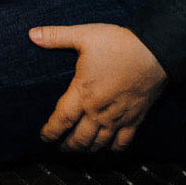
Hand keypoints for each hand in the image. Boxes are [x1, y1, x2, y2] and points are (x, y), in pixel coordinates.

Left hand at [32, 24, 167, 152]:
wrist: (154, 51)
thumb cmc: (117, 43)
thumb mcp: (83, 35)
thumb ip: (56, 36)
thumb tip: (31, 34)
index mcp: (83, 92)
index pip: (61, 119)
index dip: (50, 132)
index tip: (43, 137)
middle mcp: (98, 111)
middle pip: (79, 138)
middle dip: (67, 145)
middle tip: (60, 147)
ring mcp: (118, 118)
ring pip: (98, 144)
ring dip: (87, 149)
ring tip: (79, 149)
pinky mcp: (135, 119)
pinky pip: (122, 143)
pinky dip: (113, 149)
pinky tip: (107, 148)